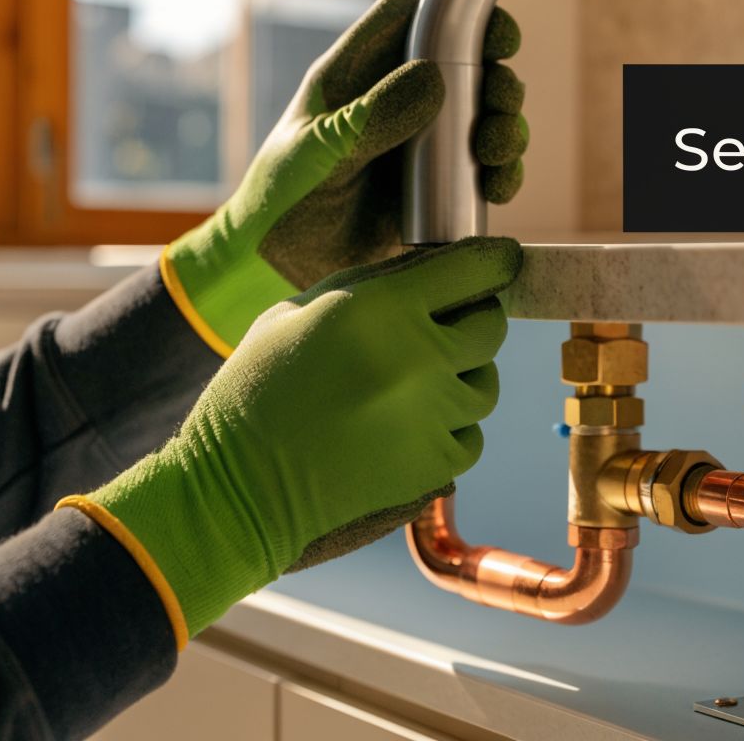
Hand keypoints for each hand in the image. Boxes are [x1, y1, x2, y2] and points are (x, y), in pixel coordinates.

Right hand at [62, 236, 522, 643]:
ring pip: (486, 385)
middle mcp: (419, 356)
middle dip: (476, 321)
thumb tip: (429, 275)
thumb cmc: (259, 386)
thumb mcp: (299, 310)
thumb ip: (370, 288)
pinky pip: (471, 436)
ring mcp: (432, 414)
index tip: (501, 261)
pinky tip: (414, 425)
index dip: (493, 261)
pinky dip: (452, 429)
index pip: (472, 270)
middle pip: (490, 328)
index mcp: (382, 307)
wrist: (242, 482)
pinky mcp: (435, 463)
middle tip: (454, 326)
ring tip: (423, 383)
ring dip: (464, 378)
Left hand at [163, 0, 528, 354]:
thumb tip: (435, 78)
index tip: (493, 28)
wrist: (280, 271)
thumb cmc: (282, 201)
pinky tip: (496, 186)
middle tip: (500, 100)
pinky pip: (487, 172)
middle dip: (496, 77)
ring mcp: (423, 147)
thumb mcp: (319, 153)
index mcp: (359, 73)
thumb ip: (370, 117)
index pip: (411, 16)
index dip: (454, 7)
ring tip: (496, 150)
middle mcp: (398, 101)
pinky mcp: (441, 191)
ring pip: (486, 117)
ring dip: (506, 127)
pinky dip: (504, 174)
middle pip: (467, 65)